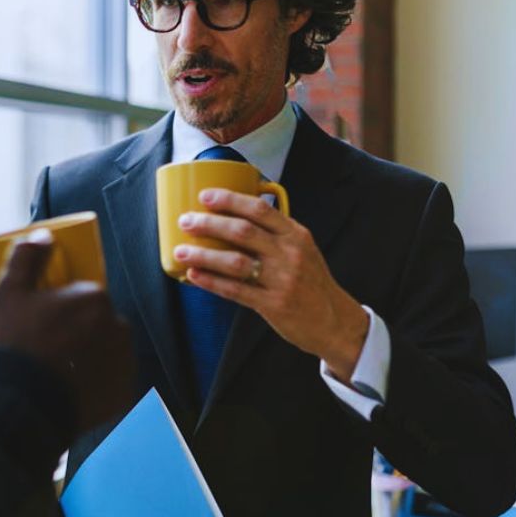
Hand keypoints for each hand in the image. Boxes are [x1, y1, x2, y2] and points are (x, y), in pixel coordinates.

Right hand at [0, 231, 134, 432]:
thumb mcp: (9, 293)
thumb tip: (44, 235)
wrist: (19, 404)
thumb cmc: (12, 345)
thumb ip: (28, 258)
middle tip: (46, 349)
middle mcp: (118, 327)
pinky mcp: (122, 395)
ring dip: (89, 357)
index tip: (43, 321)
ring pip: (105, 352)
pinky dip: (95, 385)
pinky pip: (109, 383)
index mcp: (94, 298)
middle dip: (78, 331)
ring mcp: (123, 363)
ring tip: (55, 373)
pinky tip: (69, 390)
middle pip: (97, 323)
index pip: (83, 295)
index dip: (62, 307)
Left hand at [174, 188, 368, 378]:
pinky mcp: (273, 305)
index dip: (229, 200)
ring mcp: (282, 280)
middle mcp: (290, 254)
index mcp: (296, 234)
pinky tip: (193, 276)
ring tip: (180, 252)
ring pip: (235, 262)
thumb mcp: (302, 249)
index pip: (260, 209)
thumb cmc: (310, 280)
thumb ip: (274, 233)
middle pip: (243, 232)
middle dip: (209, 223)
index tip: (204, 196)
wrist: (335, 320)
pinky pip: (236, 291)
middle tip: (185, 221)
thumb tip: (233, 214)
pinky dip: (211, 282)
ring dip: (203, 255)